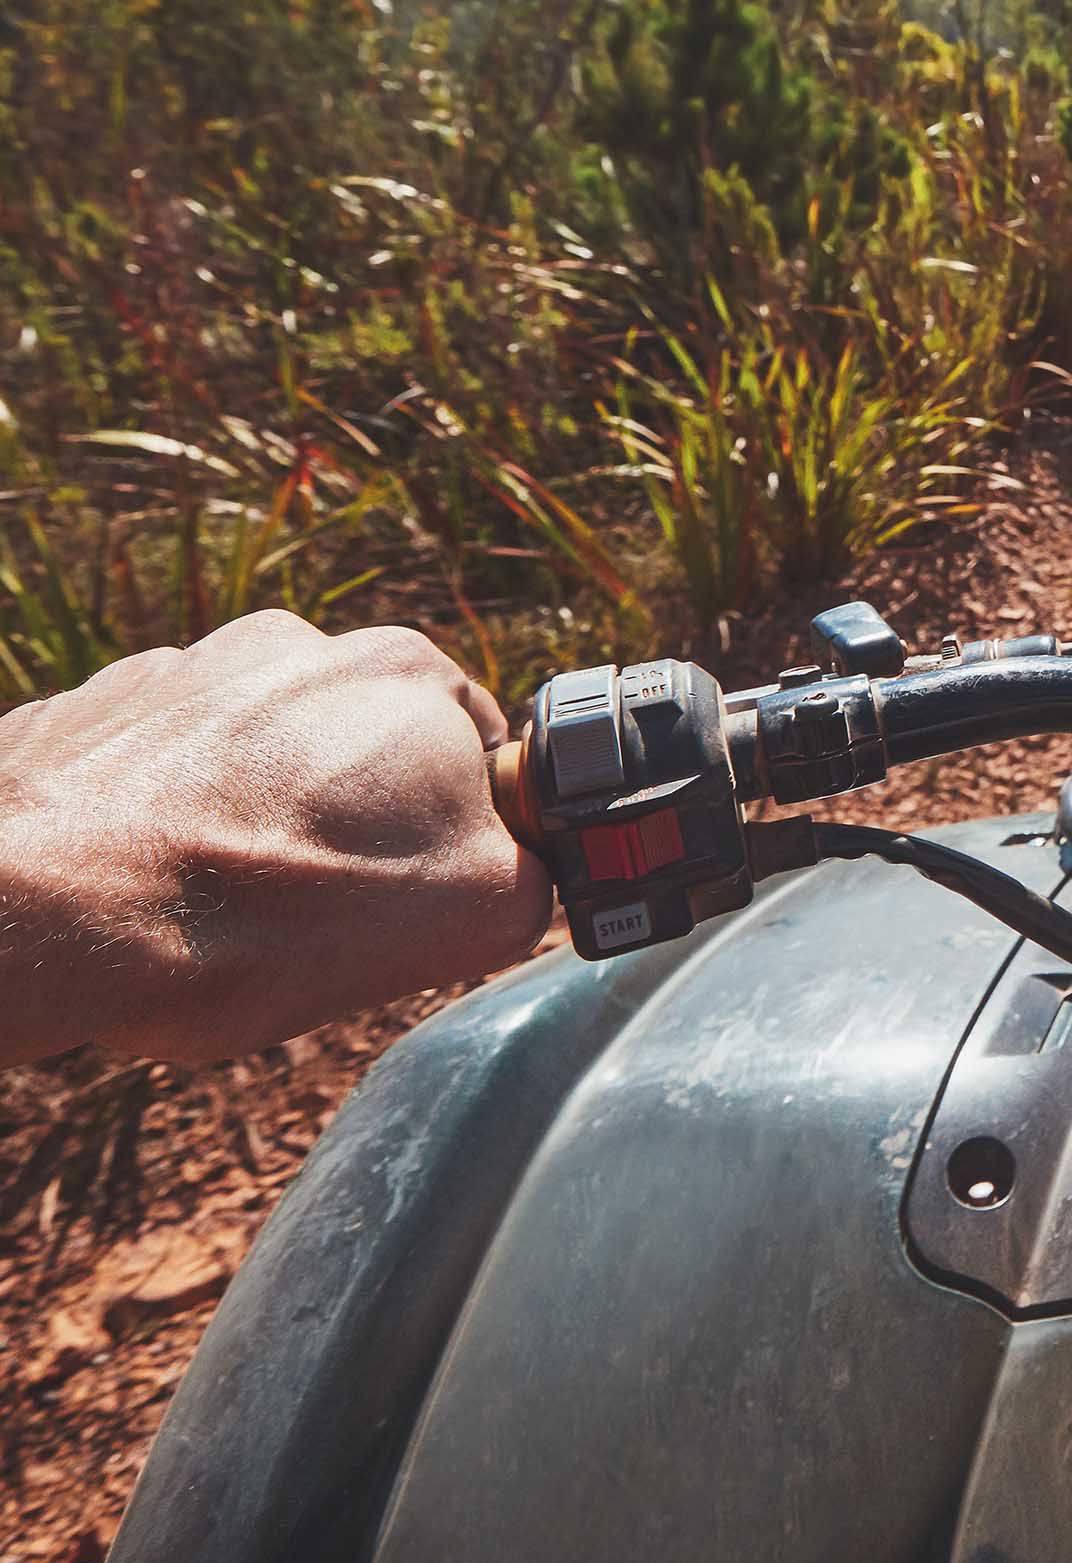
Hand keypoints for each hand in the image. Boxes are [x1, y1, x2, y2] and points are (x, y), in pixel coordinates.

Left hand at [0, 612, 553, 1063]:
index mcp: (407, 671)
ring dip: (249, 819)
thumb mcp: (472, 917)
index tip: (412, 896)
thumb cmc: (264, 913)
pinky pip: (152, 773)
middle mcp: (296, 645)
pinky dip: (158, 822)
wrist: (43, 913)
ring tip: (216, 908)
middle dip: (349, 823)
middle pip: (360, 750)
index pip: (473, 755)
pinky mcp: (85, 712)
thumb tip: (521, 871)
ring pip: (251, 760)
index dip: (454, 837)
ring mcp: (178, 671)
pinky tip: (144, 890)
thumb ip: (532, 872)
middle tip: (318, 913)